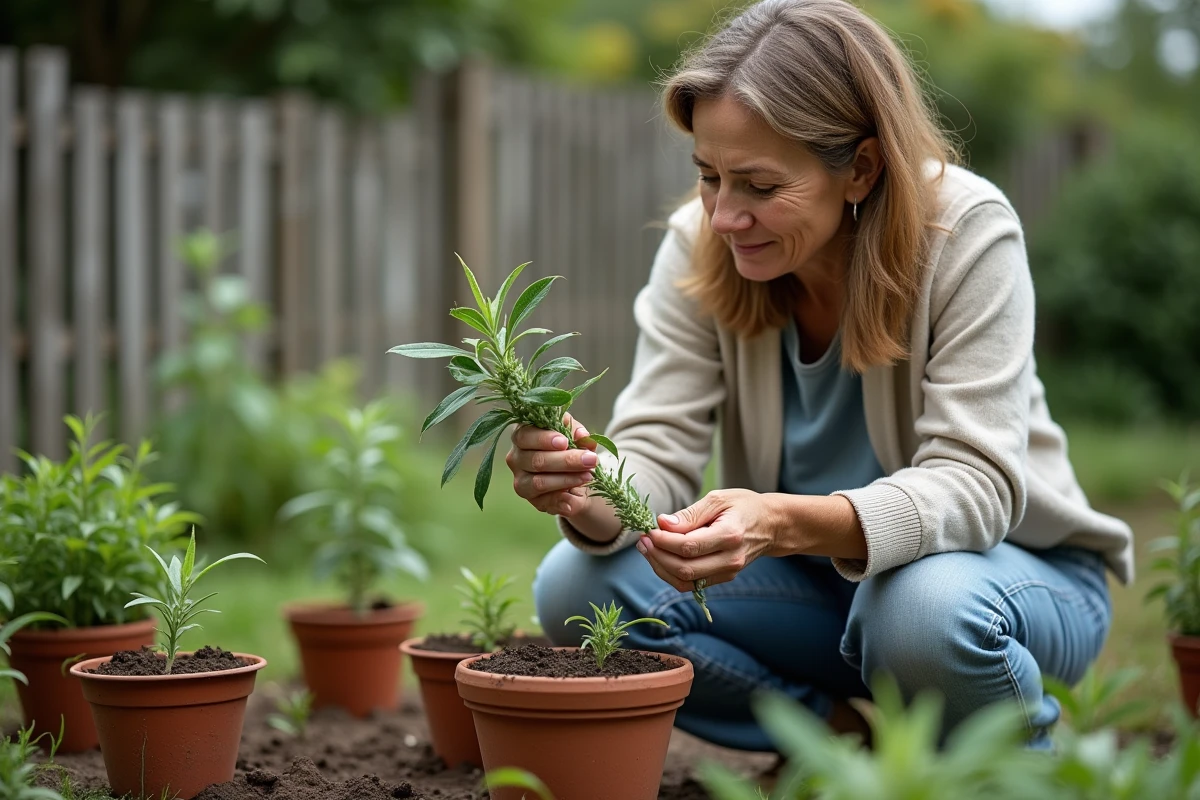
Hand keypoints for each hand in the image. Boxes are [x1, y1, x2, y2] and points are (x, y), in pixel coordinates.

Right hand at [505, 413, 597, 516]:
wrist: (575, 473)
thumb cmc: (568, 446)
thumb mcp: (573, 433)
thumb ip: (576, 431)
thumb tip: (582, 436)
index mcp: (521, 436)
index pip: (524, 436)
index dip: (544, 439)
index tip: (564, 442)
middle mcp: (516, 458)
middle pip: (536, 461)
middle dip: (566, 461)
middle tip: (590, 459)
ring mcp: (521, 481)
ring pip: (539, 482)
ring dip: (566, 480)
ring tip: (587, 475)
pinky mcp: (533, 500)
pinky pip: (546, 502)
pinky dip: (562, 501)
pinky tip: (575, 498)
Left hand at [635, 489, 778, 590]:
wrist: (772, 525)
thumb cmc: (744, 506)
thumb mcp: (718, 499)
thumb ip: (690, 514)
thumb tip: (663, 524)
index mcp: (730, 535)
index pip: (689, 547)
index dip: (663, 541)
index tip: (649, 530)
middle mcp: (730, 559)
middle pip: (685, 569)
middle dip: (657, 556)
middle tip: (643, 541)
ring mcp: (728, 572)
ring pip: (685, 581)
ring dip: (660, 568)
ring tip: (648, 549)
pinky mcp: (723, 577)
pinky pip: (691, 584)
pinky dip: (671, 573)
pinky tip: (662, 557)